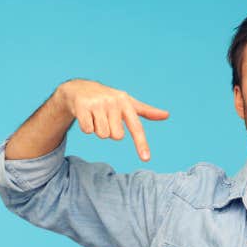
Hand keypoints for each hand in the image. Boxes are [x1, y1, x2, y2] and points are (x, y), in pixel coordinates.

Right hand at [54, 79, 168, 160]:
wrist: (80, 88)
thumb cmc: (109, 98)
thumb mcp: (128, 103)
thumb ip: (146, 111)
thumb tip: (167, 115)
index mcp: (126, 103)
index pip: (136, 127)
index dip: (141, 144)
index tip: (146, 159)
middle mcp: (113, 102)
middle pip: (117, 136)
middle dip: (111, 132)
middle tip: (106, 119)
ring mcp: (97, 104)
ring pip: (102, 134)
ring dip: (99, 130)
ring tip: (96, 117)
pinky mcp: (82, 106)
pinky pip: (88, 130)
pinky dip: (87, 127)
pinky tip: (86, 116)